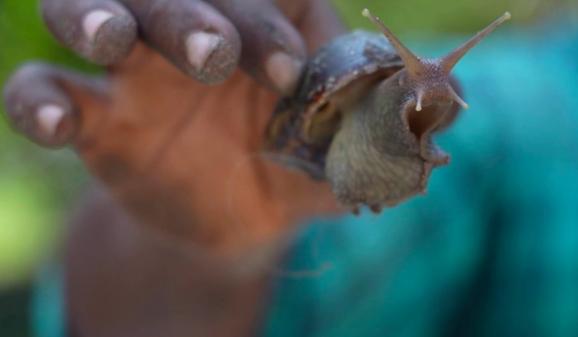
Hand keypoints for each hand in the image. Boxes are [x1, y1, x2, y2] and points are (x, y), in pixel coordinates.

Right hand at [3, 0, 345, 258]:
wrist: (246, 216)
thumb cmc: (297, 167)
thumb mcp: (341, 151)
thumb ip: (376, 130)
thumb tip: (436, 113)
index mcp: (262, 23)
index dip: (266, 12)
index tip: (286, 70)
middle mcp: (193, 28)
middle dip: (190, 14)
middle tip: (214, 55)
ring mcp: (134, 70)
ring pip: (89, 8)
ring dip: (94, 13)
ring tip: (110, 38)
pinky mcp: (95, 120)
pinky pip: (40, 90)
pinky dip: (37, 100)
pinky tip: (57, 123)